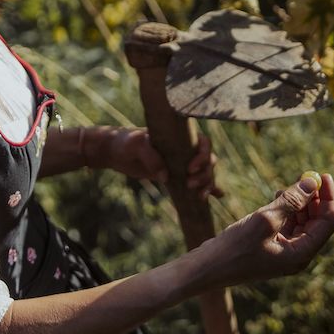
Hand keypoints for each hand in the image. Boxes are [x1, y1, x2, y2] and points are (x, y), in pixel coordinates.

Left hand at [102, 127, 222, 199]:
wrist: (115, 152)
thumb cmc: (126, 142)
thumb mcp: (136, 144)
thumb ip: (150, 157)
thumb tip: (166, 177)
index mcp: (179, 136)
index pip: (203, 143)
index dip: (203, 156)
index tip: (190, 169)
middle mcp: (185, 148)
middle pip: (208, 160)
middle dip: (205, 174)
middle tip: (190, 185)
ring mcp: (182, 162)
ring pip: (205, 172)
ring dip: (208, 184)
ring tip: (200, 197)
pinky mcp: (177, 175)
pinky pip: (197, 181)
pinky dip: (209, 187)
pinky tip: (217, 195)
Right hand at [201, 171, 333, 287]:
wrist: (206, 268)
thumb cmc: (235, 247)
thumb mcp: (265, 220)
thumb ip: (291, 201)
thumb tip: (312, 183)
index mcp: (300, 255)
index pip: (326, 223)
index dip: (329, 198)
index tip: (324, 174)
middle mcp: (296, 257)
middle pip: (316, 223)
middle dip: (315, 199)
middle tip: (308, 176)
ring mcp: (283, 254)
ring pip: (301, 223)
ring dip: (299, 203)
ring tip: (291, 184)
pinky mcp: (270, 249)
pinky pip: (286, 227)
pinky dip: (286, 211)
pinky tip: (277, 196)